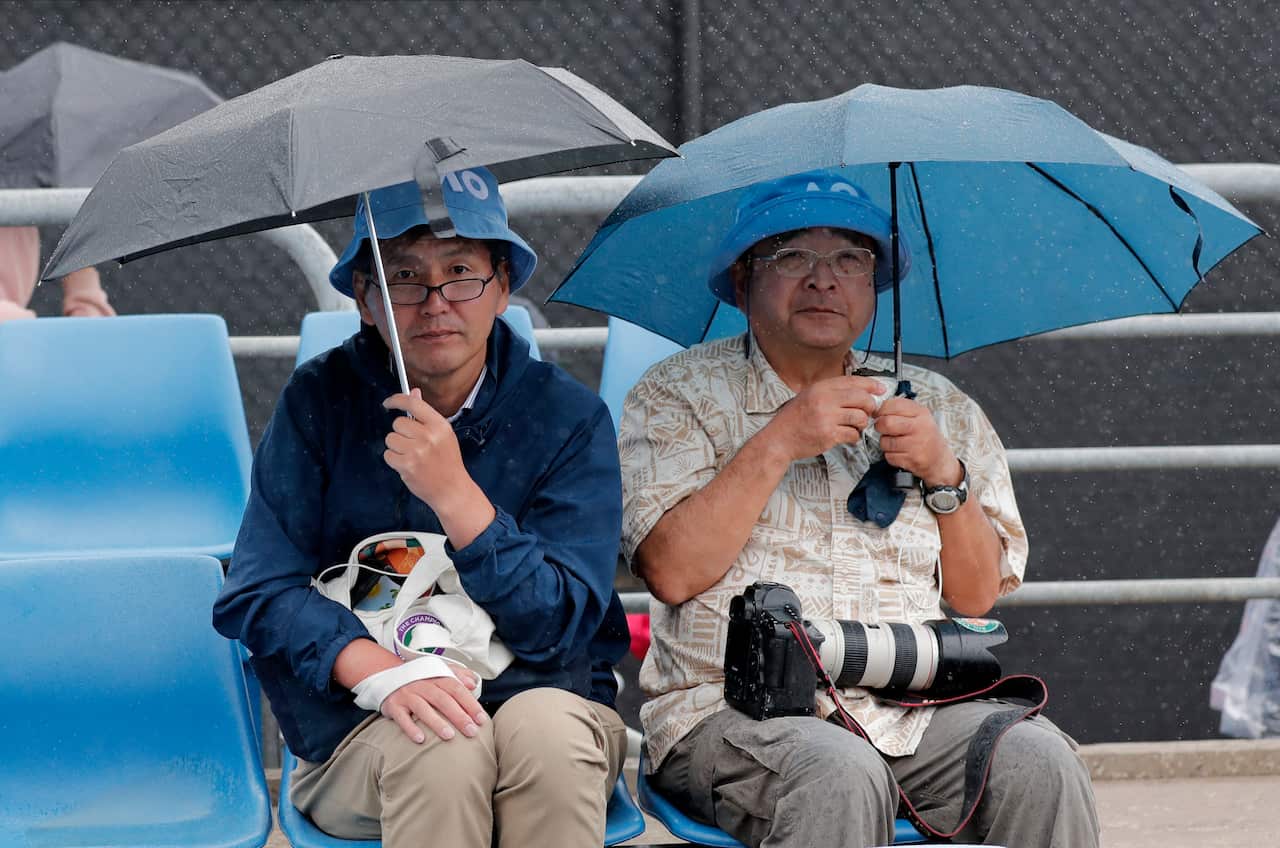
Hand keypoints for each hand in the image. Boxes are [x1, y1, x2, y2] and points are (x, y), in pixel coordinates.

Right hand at [380, 669, 486, 743]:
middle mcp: (422, 684)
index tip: (481, 719)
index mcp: (436, 676)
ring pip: (423, 708)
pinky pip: (402, 717)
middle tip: (472, 731)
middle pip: (443, 700)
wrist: (388, 676)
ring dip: (437, 722)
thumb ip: (458, 674)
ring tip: (449, 736)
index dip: (470, 704)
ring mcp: (407, 694)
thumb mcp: (438, 670)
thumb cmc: (420, 679)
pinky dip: (411, 728)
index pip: (457, 689)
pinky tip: (421, 739)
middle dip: (459, 716)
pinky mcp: (394, 705)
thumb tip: (473, 683)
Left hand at [382, 388, 467, 507]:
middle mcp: (428, 436)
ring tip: (411, 455)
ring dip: (396, 447)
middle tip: (413, 444)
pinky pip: (388, 455)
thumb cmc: (448, 461)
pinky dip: (394, 460)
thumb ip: (426, 414)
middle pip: (398, 423)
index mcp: (440, 425)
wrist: (452, 489)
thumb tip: (414, 392)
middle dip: (401, 433)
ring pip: (390, 439)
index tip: (388, 403)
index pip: (413, 403)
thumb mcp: (443, 434)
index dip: (396, 400)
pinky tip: (407, 465)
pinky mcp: (407, 465)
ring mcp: (417, 451)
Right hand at [766, 376, 886, 460]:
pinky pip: (853, 434)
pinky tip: (846, 435)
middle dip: (870, 406)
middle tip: (868, 411)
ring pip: (860, 417)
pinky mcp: (829, 435)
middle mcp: (824, 400)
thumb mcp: (809, 396)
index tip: (880, 389)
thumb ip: (831, 392)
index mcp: (820, 388)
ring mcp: (827, 418)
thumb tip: (859, 391)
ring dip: (862, 423)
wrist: (779, 439)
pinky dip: (854, 436)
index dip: (870, 384)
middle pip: (861, 398)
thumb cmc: (794, 419)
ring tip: (854, 425)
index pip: (852, 381)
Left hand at [873, 397, 961, 485]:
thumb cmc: (925, 435)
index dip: (881, 410)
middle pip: (886, 423)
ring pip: (885, 441)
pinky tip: (900, 452)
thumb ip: (899, 409)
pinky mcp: (912, 460)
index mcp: (921, 413)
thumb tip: (876, 410)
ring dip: (885, 443)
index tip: (880, 414)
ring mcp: (916, 444)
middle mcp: (920, 427)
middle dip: (879, 426)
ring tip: (895, 442)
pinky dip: (890, 455)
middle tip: (883, 428)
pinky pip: (889, 456)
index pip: (894, 405)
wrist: (939, 459)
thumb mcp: (918, 416)